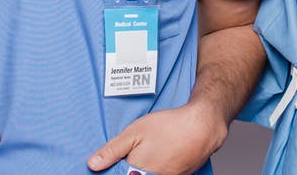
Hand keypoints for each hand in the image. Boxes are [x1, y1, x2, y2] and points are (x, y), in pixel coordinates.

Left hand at [87, 102, 227, 174]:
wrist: (203, 126)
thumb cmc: (169, 126)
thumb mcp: (134, 132)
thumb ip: (112, 150)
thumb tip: (93, 165)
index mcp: (138, 173)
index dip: (116, 169)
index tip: (114, 163)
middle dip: (131, 168)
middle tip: (140, 151)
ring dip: (145, 168)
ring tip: (155, 149)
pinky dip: (160, 168)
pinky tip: (164, 153)